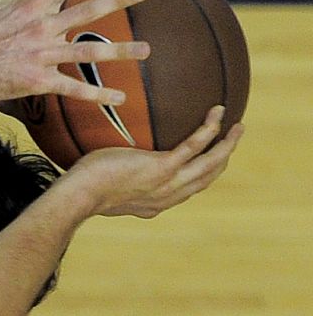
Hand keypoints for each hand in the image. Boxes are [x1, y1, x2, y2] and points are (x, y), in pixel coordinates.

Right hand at [0, 0, 149, 105]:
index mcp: (30, 3)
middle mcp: (41, 26)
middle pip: (88, 9)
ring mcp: (41, 55)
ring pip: (89, 51)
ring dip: (121, 51)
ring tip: (148, 49)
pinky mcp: (36, 81)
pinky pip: (73, 88)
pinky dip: (98, 93)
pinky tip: (120, 96)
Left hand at [61, 107, 244, 217]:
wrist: (77, 196)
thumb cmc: (83, 189)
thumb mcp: (106, 188)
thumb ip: (117, 181)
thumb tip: (110, 166)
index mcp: (157, 203)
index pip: (190, 189)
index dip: (206, 174)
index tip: (213, 160)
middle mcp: (168, 196)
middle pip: (208, 176)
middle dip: (225, 157)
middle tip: (234, 138)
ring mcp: (167, 183)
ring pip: (211, 163)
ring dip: (228, 143)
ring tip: (237, 125)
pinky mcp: (161, 168)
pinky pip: (194, 145)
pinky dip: (209, 128)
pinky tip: (217, 113)